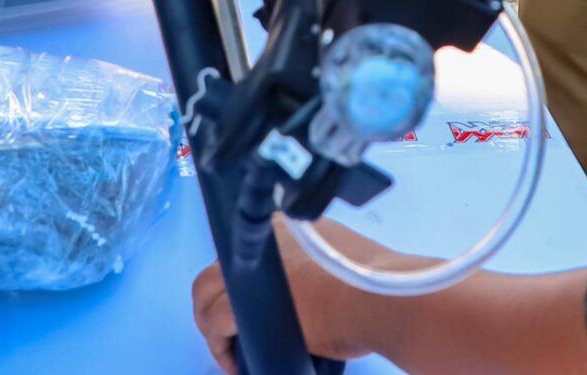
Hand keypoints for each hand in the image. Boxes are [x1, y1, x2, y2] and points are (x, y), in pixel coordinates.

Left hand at [192, 219, 412, 373]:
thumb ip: (314, 263)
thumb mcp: (339, 256)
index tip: (247, 306)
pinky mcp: (245, 299)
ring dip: (213, 323)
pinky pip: (215, 323)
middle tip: (227, 332)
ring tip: (229, 349)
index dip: (238, 284)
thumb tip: (310, 288)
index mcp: (285, 225)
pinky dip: (219, 344)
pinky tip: (234, 361)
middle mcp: (262, 236)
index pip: (244, 254)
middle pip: (216, 270)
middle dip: (213, 303)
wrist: (379, 297)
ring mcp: (251, 265)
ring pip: (207, 294)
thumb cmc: (373, 283)